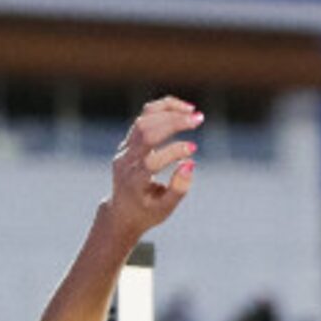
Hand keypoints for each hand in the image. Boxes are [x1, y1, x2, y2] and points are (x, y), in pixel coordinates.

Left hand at [106, 96, 200, 232]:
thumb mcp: (165, 209)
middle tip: (199, 119)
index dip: (173, 152)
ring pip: (144, 120)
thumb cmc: (147, 212)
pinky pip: (144, 118)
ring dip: (169, 112)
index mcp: (133, 182)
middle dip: (173, 123)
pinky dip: (163, 109)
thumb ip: (178, 189)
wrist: (122, 212)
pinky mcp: (129, 141)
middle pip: (146, 133)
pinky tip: (183, 109)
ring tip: (194, 113)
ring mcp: (124, 149)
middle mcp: (126, 162)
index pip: (151, 161)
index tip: (193, 148)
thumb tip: (190, 163)